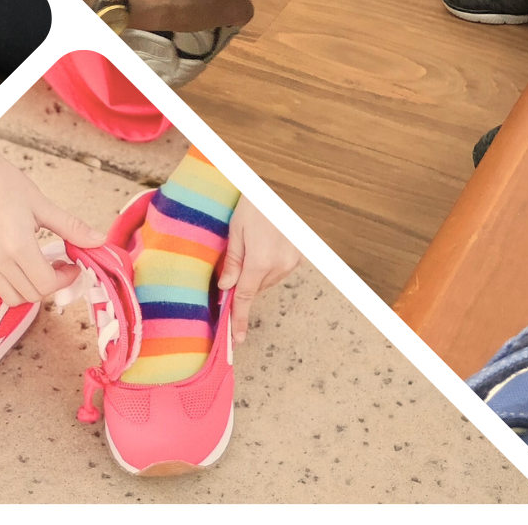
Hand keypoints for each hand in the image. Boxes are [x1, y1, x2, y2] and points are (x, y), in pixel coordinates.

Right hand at [0, 138, 107, 306]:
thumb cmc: (6, 184)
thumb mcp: (43, 205)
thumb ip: (72, 228)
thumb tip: (99, 240)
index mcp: (17, 245)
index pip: (46, 283)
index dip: (66, 279)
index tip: (73, 266)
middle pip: (31, 295)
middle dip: (52, 285)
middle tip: (61, 266)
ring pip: (12, 298)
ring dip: (31, 290)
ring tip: (41, 268)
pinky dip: (14, 286)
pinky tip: (23, 266)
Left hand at [215, 201, 302, 344]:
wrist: (286, 187)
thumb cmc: (256, 204)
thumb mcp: (236, 229)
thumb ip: (232, 261)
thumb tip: (226, 288)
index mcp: (261, 261)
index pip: (245, 298)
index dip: (239, 319)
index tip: (236, 340)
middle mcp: (280, 265)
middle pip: (255, 288)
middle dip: (243, 282)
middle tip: (234, 264)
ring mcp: (294, 261)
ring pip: (268, 280)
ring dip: (257, 272)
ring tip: (253, 244)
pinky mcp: (301, 255)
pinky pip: (280, 270)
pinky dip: (270, 265)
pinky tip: (266, 245)